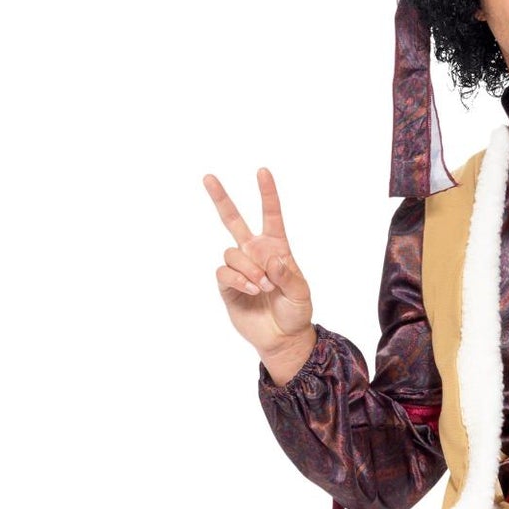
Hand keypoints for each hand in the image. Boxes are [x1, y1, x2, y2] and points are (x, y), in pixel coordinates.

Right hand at [203, 165, 314, 367]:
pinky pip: (224, 272)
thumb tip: (269, 260)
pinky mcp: (228, 285)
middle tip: (208, 177)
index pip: (271, 216)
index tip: (262, 171)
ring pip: (232, 252)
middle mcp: (255, 253)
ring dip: (248, 268)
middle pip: (233, 220)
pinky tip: (251, 290)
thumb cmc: (296, 312)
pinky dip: (238, 279)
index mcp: (276, 248)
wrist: (283, 337)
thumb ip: (287, 275)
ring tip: (262, 287)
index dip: (267, 194)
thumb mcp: (300, 293)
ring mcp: (240, 268)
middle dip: (221, 198)